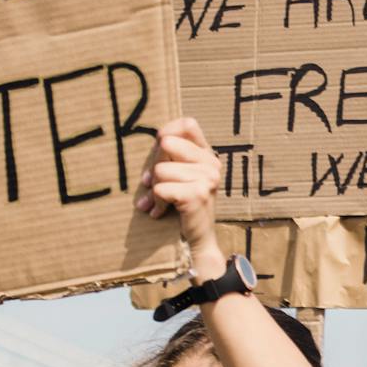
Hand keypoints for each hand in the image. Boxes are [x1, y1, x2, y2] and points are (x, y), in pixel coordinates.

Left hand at [135, 117, 223, 270]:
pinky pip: (160, 189)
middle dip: (154, 165)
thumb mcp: (183, 176)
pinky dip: (156, 203)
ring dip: (154, 190)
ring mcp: (208, 179)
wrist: (199, 241)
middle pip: (167, 144)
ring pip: (160, 170)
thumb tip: (157, 141)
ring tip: (160, 202)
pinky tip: (160, 212)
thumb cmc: (184, 206)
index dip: (167, 133)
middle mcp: (212, 163)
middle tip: (154, 183)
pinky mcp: (198, 195)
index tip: (159, 153)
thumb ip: (173, 156)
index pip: (187, 124)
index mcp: (208, 155)